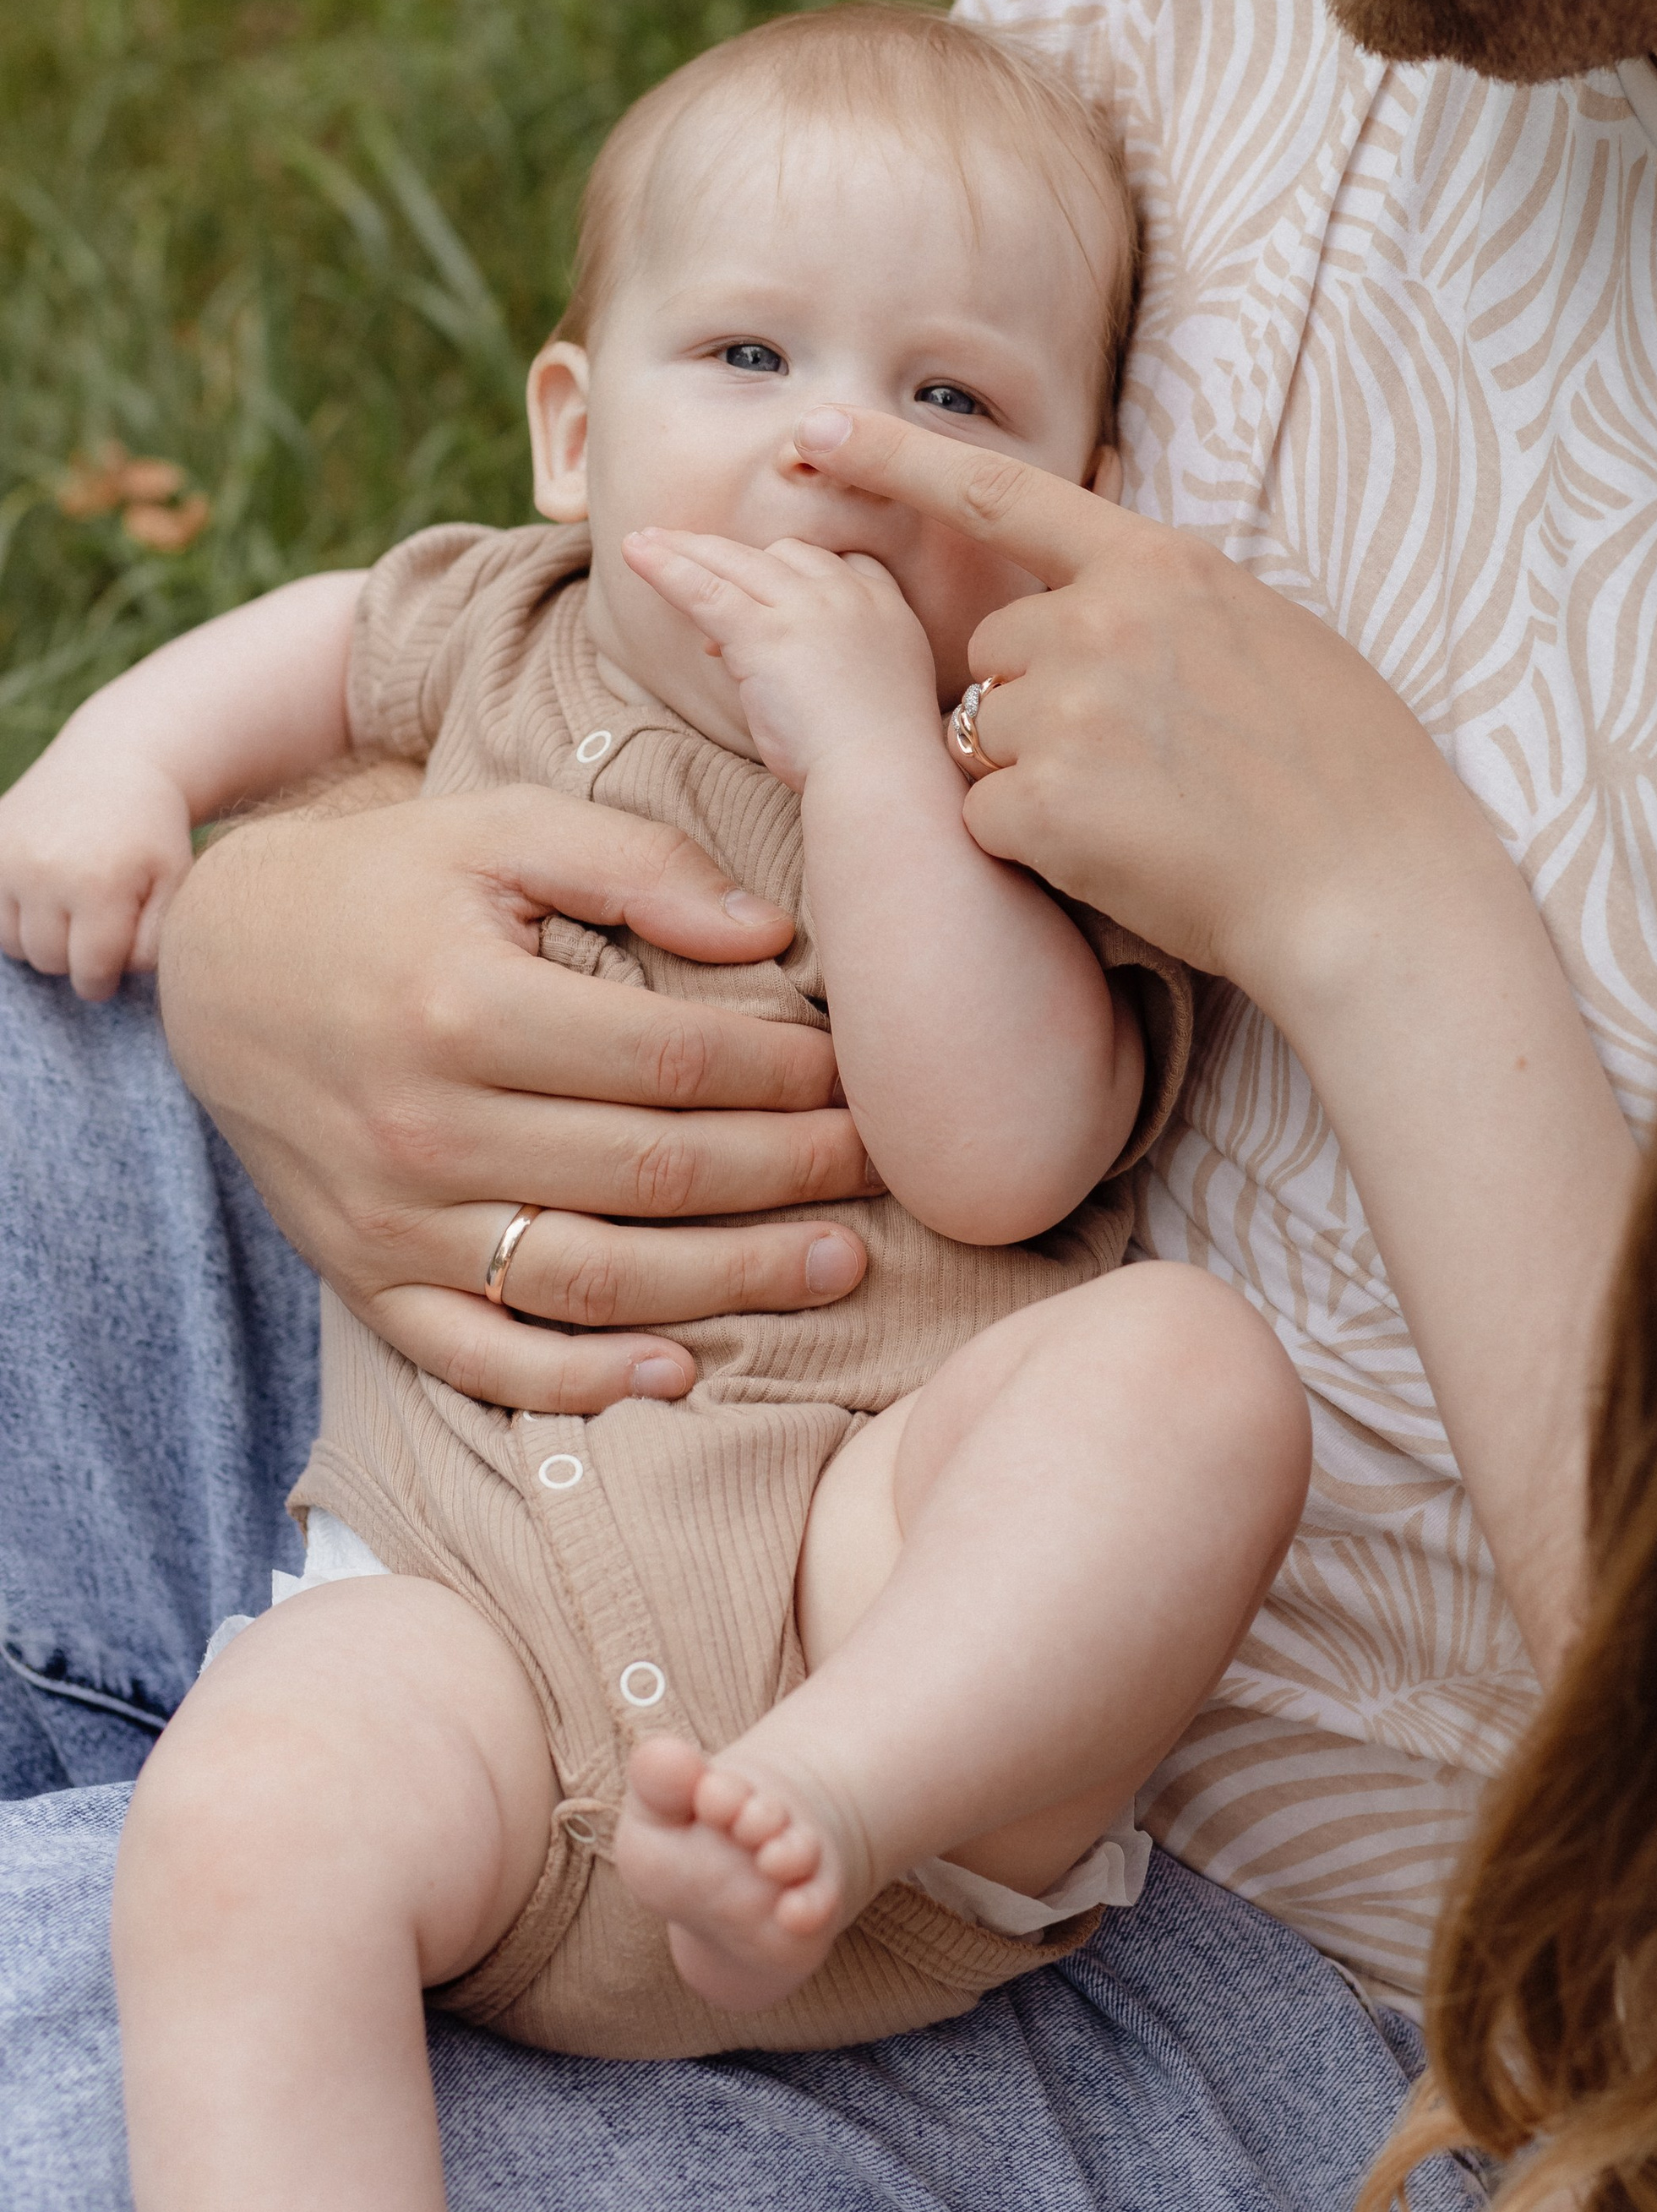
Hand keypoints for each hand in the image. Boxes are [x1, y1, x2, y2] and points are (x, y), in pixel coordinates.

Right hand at [0, 733, 193, 999]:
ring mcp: (6, 860)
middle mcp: (44, 873)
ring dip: (43, 940)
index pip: (91, 971)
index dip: (105, 979)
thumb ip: (155, 941)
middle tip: (97, 929)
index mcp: (98, 885)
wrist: (112, 764)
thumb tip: (117, 973)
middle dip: (75, 958)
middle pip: (51, 961)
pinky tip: (46, 896)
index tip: (114, 967)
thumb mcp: (175, 883)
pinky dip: (16, 918)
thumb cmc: (152, 834)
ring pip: (16, 945)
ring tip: (73, 909)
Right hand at [157, 779, 878, 1413]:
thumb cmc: (383, 884)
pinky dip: (583, 1383)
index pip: (670, 1064)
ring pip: (593, 1280)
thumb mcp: (499, 829)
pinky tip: (680, 1370)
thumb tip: (770, 934)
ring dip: (731, 1282)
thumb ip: (636, 866)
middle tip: (885, 1168)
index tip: (858, 1075)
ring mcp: (392, 1221)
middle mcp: (425, 1127)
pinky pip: (483, 1358)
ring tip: (838, 1264)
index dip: (783, 1078)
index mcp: (464, 1005)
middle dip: (791, 1176)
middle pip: (653, 1175)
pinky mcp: (366, 1282)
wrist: (216, 967)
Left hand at [624, 529, 940, 793]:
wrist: (882, 774)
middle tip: (685, 550)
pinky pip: (704, 590)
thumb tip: (784, 665)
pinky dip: (666, 568)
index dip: (792, 573)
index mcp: (885, 607)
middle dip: (730, 554)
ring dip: (686, 549)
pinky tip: (635, 553)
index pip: (834, 561)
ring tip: (646, 542)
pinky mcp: (764, 633)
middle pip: (781, 553)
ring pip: (736, 562)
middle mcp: (848, 594)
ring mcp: (806, 608)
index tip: (762, 596)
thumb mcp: (876, 690)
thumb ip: (839, 661)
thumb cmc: (880, 756)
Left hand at [775, 406, 1473, 1013]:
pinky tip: (1123, 859)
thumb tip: (1106, 591)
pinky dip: (1035, 848)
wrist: (1370, 886)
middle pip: (990, 653)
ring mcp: (1069, 711)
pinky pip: (986, 817)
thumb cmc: (1347, 773)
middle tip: (1130, 763)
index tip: (817, 433)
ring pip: (983, 738)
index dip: (896, 459)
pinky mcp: (1044, 804)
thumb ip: (1172, 602)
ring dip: (1033, 780)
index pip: (999, 494)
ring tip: (1142, 814)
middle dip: (1028, 704)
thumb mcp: (1271, 634)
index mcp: (1160, 565)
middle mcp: (1101, 621)